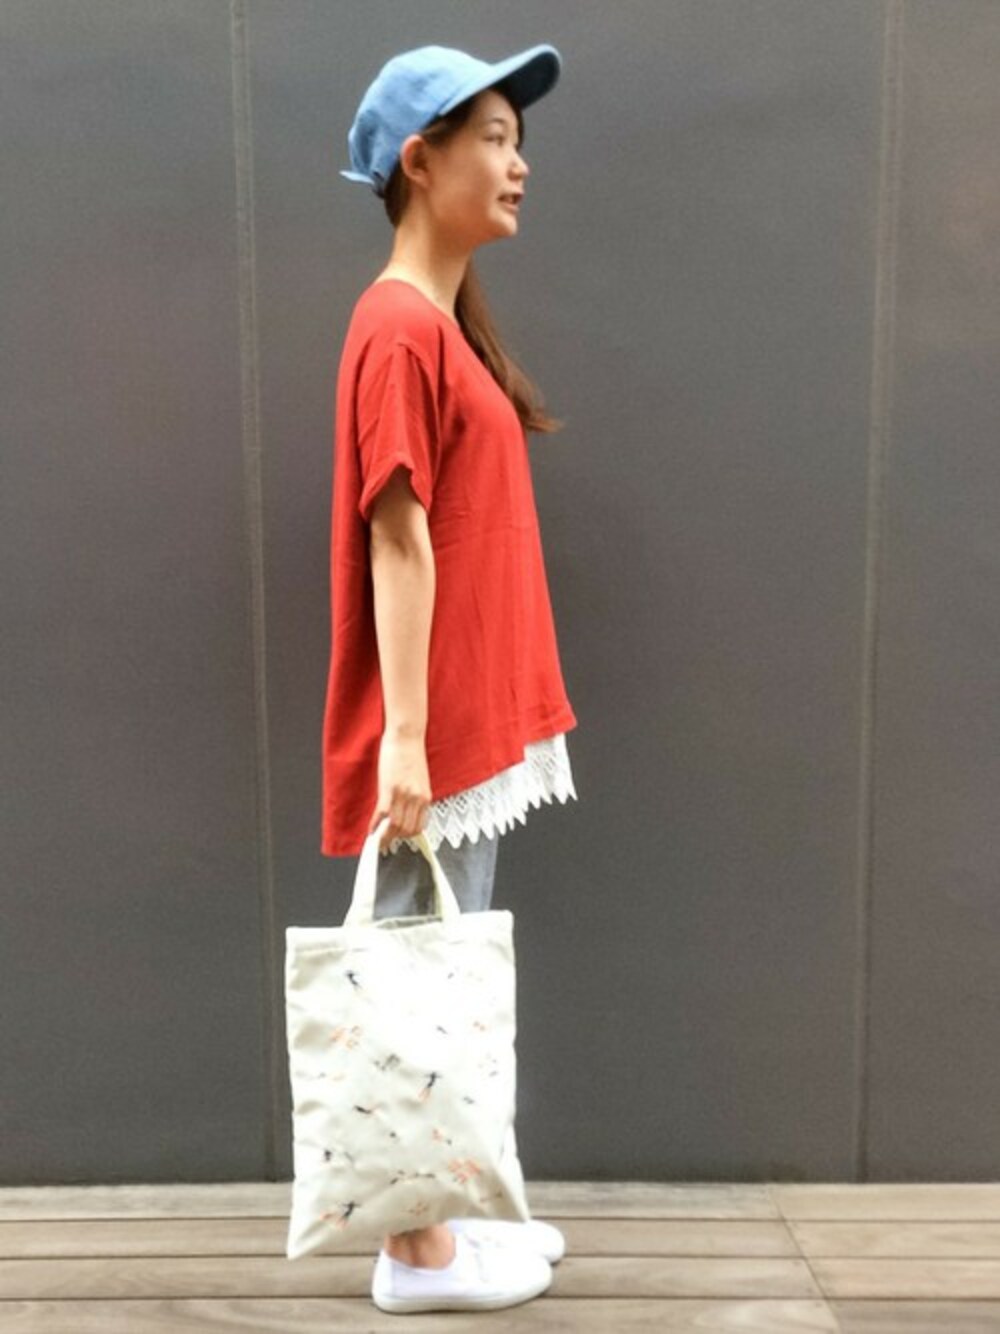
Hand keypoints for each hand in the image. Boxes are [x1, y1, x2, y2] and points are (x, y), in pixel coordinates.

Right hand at [368, 732, 430, 850]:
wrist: (407, 735)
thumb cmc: (411, 753)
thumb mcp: (417, 779)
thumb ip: (413, 796)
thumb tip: (403, 811)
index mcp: (425, 796)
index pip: (418, 826)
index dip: (406, 835)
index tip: (398, 837)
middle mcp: (417, 798)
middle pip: (406, 830)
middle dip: (394, 838)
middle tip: (384, 841)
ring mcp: (403, 795)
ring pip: (395, 826)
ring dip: (384, 835)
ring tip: (376, 838)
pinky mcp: (389, 789)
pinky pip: (382, 814)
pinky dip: (375, 825)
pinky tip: (370, 829)